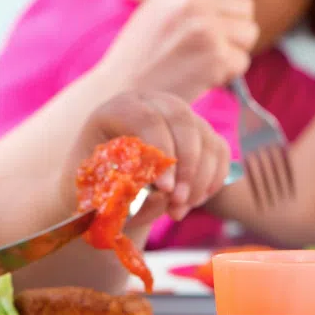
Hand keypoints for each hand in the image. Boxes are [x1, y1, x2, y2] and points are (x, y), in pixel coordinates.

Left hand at [70, 91, 232, 221]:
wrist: (106, 179)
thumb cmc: (94, 181)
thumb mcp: (95, 184)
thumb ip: (119, 187)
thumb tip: (156, 195)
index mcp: (119, 108)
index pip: (147, 119)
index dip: (161, 152)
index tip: (164, 189)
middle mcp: (153, 103)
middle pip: (183, 121)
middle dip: (186, 166)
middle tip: (177, 201)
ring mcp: (181, 116)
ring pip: (205, 139)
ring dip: (198, 180)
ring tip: (177, 210)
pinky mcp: (201, 132)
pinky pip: (219, 152)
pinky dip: (212, 180)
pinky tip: (191, 202)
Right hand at [96, 0, 258, 102]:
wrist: (120, 92)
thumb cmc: (142, 50)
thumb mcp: (160, 3)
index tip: (227, 1)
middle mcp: (191, 2)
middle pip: (245, 5)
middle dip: (232, 24)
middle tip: (202, 41)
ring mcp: (205, 30)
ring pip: (248, 32)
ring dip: (231, 49)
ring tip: (198, 57)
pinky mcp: (215, 59)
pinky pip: (242, 61)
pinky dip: (226, 72)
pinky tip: (199, 74)